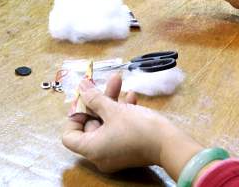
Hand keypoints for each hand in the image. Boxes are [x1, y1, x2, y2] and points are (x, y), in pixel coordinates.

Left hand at [62, 75, 201, 174]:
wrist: (169, 143)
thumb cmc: (138, 127)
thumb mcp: (114, 109)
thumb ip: (94, 98)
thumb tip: (81, 86)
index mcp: (92, 149)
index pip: (69, 136)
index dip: (75, 116)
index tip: (85, 101)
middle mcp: (100, 155)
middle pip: (90, 126)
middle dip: (98, 102)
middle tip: (104, 83)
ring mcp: (114, 154)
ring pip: (106, 124)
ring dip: (112, 102)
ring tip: (120, 82)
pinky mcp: (127, 149)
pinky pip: (117, 130)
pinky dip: (121, 114)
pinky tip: (132, 97)